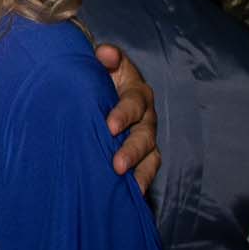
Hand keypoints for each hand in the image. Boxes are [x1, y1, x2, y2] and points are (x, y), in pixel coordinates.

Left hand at [97, 43, 160, 192]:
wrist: (98, 88)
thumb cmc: (99, 75)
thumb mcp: (102, 62)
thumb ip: (105, 57)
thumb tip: (105, 53)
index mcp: (136, 91)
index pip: (133, 102)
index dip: (123, 114)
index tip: (110, 126)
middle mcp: (146, 115)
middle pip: (144, 135)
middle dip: (132, 150)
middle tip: (117, 164)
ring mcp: (146, 136)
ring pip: (150, 156)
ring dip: (140, 170)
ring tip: (129, 185)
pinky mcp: (143, 154)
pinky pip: (147, 169)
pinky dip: (142, 182)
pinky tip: (133, 196)